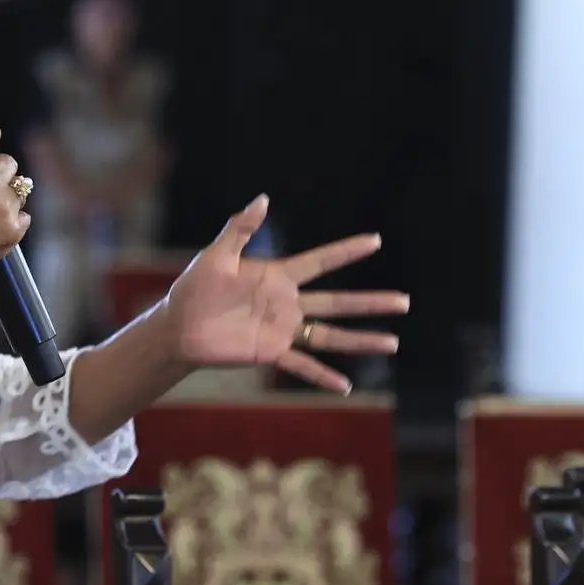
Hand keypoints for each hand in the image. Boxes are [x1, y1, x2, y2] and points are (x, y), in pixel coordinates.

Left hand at [163, 194, 407, 392]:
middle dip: (371, 302)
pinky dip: (323, 376)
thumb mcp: (217, 254)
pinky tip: (346, 386)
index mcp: (278, 276)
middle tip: (405, 301)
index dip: (347, 251)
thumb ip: (240, 228)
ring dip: (361, 339)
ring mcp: (283, 330)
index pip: (321, 261)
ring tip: (393, 341)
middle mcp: (287, 303)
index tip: (375, 241)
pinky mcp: (271, 352)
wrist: (178, 326)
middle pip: (339, 302)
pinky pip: (302, 366)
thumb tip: (263, 199)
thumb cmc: (195, 287)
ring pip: (331, 335)